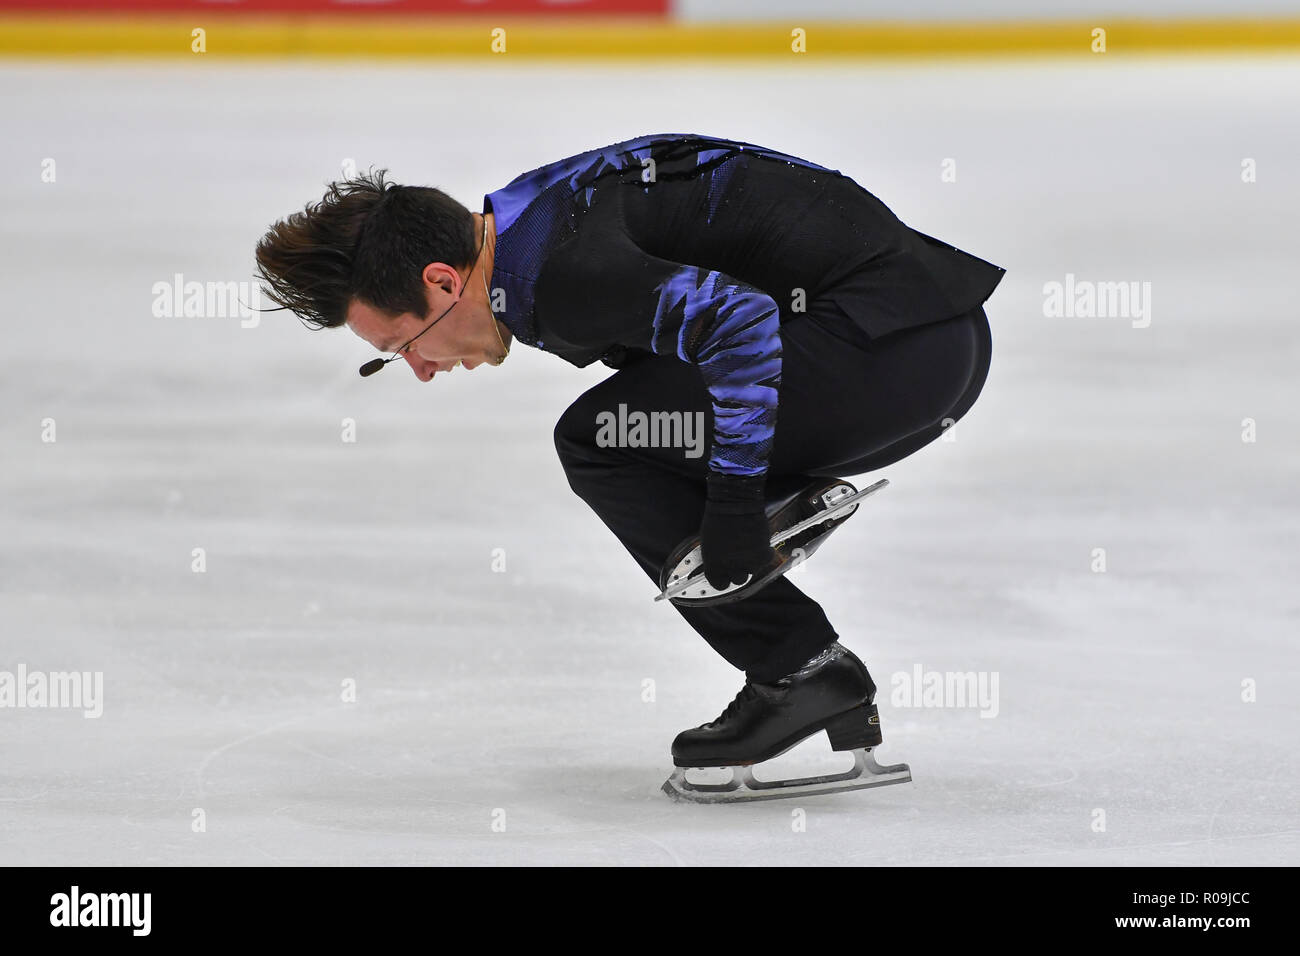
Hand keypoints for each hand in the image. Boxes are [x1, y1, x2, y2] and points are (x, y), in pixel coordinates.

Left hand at [700, 472, 775, 590]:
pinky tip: (759, 540)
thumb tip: (721, 565)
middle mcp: (730, 568)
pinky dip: (765, 551)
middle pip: (738, 580)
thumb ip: (715, 558)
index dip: (723, 579)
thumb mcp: (709, 542)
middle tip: (741, 557)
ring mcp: (747, 563)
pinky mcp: (762, 555)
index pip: (719, 584)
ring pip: (753, 569)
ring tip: (749, 543)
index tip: (726, 575)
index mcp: (713, 565)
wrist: (734, 504)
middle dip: (739, 570)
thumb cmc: (718, 518)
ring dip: (752, 560)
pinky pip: (766, 559)